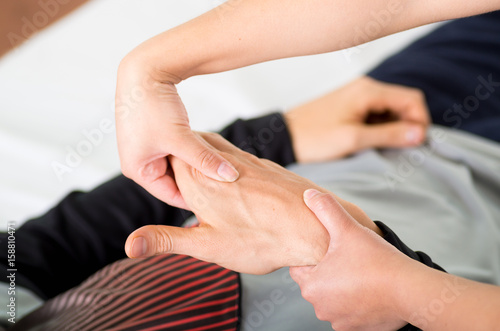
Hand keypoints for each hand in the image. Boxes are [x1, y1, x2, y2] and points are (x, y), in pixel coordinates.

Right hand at [115, 57, 238, 208]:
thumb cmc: (153, 104)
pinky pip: (177, 151)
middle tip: (224, 186)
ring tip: (219, 169)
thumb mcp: (180, 138)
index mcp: (137, 170)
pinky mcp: (155, 136)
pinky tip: (210, 151)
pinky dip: (191, 151)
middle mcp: (139, 163)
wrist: (144, 69)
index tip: (222, 202)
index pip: (171, 195)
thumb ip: (205, 160)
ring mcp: (146, 149)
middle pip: (175, 181)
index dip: (196, 198)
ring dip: (196, 164)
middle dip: (197, 181)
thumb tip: (230, 176)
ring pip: (178, 165)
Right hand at [124, 132, 380, 273]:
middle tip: (180, 186)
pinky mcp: (263, 164)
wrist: (314, 227)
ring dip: (204, 163)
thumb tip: (128, 245)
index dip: (163, 171)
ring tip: (200, 184)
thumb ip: (165, 240)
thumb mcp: (206, 245)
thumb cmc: (261, 238)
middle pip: (190, 153)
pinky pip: (235, 158)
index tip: (162, 180)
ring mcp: (244, 160)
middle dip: (182, 164)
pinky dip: (226, 166)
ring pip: (213, 152)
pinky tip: (232, 183)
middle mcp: (219, 164)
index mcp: (197, 182)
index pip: (169, 163)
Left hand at [285, 76, 429, 162]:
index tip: (416, 144)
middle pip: (403, 102)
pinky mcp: (350, 104)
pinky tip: (371, 142)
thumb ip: (388, 135)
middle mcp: (365, 87)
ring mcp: (357, 95)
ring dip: (393, 127)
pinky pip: (375, 112)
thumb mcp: (353, 139)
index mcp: (368, 91)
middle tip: (401, 149)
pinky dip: (380, 126)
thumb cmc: (314, 138)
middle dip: (408, 125)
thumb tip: (420, 134)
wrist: (285, 136)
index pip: (411, 99)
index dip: (420, 121)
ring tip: (383, 148)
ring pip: (390, 108)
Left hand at [290, 190, 409, 329]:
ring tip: (361, 272)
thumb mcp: (347, 228)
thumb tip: (309, 195)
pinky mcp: (358, 329)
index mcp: (312, 286)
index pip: (300, 267)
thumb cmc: (376, 260)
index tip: (331, 248)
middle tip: (348, 258)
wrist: (411, 291)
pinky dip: (357, 301)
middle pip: (317, 283)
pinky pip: (351, 311)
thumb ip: (326, 209)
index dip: (314, 254)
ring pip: (334, 298)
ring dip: (343, 287)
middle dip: (329, 271)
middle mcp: (321, 308)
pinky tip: (370, 288)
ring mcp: (340, 321)